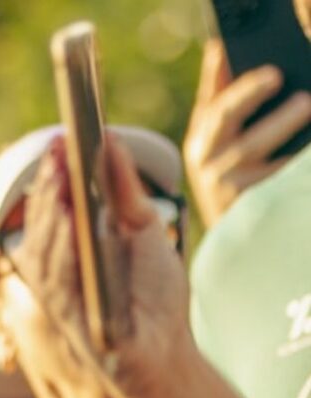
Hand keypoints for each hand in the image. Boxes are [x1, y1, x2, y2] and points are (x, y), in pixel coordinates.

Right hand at [12, 136, 191, 397]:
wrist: (167, 354)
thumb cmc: (155, 300)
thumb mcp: (144, 233)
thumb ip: (124, 192)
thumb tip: (110, 142)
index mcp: (75, 254)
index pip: (56, 208)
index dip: (56, 175)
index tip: (62, 139)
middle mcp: (61, 275)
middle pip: (44, 225)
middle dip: (50, 186)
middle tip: (58, 150)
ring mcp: (62, 299)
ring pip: (44, 250)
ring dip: (50, 211)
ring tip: (60, 174)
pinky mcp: (70, 319)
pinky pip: (57, 279)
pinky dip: (61, 248)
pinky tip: (69, 217)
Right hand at [184, 40, 310, 227]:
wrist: (228, 245)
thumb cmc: (226, 176)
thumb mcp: (213, 137)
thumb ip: (217, 93)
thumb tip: (219, 47)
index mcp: (201, 144)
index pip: (219, 111)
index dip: (245, 91)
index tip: (274, 74)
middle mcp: (208, 169)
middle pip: (238, 133)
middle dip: (266, 109)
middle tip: (298, 94)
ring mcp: (227, 192)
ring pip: (261, 159)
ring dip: (287, 132)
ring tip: (309, 109)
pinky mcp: (246, 213)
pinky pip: (279, 184)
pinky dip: (296, 168)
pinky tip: (306, 156)